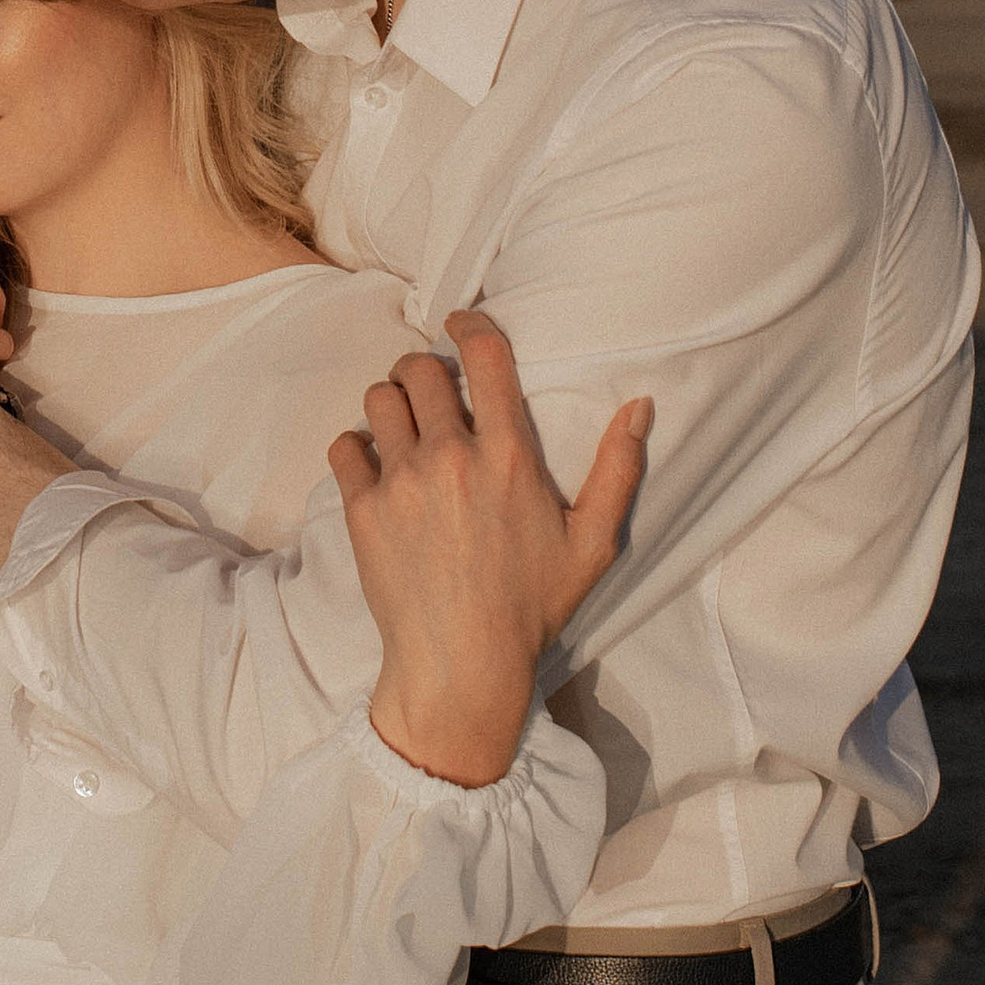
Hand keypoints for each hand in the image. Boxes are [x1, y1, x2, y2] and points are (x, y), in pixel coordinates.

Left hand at [328, 312, 651, 788]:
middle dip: (426, 368)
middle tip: (433, 389)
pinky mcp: (363, 510)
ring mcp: (402, 482)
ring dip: (391, 402)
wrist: (462, 663)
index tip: (461, 321)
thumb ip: (618, 469)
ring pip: (379, 399)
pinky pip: (344, 447)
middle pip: (420, 369)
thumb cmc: (531, 606)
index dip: (470, 323)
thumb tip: (640, 405)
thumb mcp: (593, 543)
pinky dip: (355, 447)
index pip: (484, 355)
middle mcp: (451, 457)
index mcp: (509, 456)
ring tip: (404, 425)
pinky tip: (374, 465)